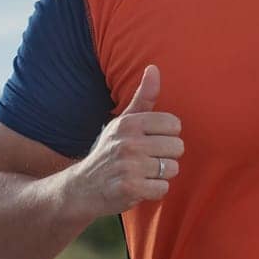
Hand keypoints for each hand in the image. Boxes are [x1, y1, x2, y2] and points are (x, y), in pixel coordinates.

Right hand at [70, 65, 183, 215]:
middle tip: (145, 160)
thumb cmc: (109, 151)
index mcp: (129, 123)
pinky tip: (138, 187)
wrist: (81, 188)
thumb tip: (154, 68)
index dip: (167, 136)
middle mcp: (128, 142)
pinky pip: (163, 189)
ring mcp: (128, 166)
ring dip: (160, 175)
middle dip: (165, 157)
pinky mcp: (129, 188)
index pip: (174, 125)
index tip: (151, 141)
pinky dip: (154, 191)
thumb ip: (143, 97)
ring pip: (172, 169)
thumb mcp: (123, 122)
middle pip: (177, 147)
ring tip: (141, 174)